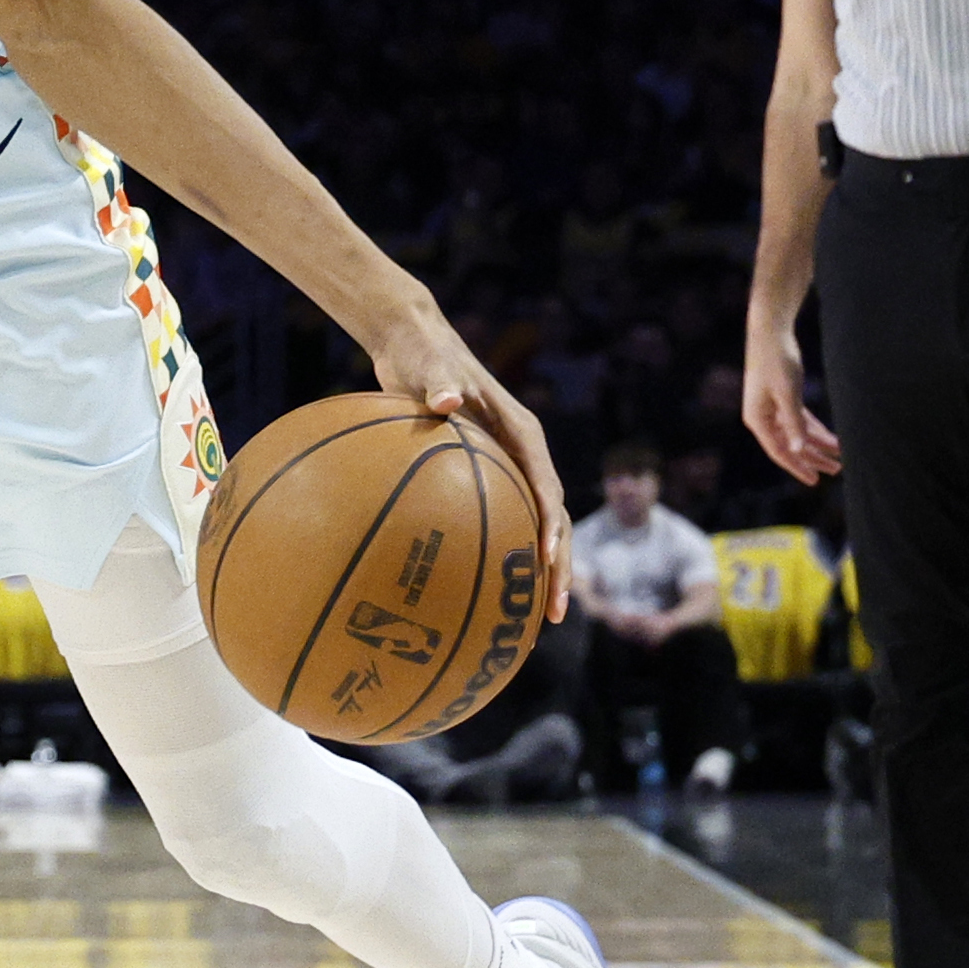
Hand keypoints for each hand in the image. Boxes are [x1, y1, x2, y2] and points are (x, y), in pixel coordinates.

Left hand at [359, 299, 566, 595]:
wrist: (411, 343)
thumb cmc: (422, 351)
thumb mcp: (430, 363)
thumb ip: (440, 381)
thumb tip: (446, 400)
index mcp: (523, 434)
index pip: (547, 487)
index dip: (552, 525)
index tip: (548, 560)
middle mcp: (522, 456)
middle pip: (551, 520)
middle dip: (558, 568)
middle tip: (554, 614)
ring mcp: (504, 470)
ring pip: (527, 529)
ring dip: (534, 574)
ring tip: (529, 624)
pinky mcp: (480, 477)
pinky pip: (491, 523)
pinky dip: (489, 556)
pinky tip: (469, 596)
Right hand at [744, 323, 841, 485]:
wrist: (770, 332)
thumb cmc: (777, 361)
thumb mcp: (788, 394)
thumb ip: (793, 423)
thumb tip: (797, 449)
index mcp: (757, 419)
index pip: (779, 451)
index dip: (798, 467)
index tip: (815, 481)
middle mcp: (762, 417)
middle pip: (790, 445)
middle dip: (813, 458)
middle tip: (836, 470)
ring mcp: (772, 408)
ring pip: (797, 434)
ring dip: (817, 445)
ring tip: (839, 457)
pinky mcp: (782, 398)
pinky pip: (800, 421)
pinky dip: (815, 430)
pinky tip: (831, 438)